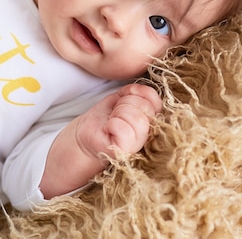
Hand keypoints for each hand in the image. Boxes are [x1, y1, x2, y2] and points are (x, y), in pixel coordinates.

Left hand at [39, 83, 161, 198]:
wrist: (86, 134)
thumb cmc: (105, 117)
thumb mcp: (122, 98)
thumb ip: (136, 92)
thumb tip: (140, 89)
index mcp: (152, 120)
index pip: (154, 100)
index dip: (135, 95)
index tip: (123, 103)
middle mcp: (150, 135)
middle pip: (145, 108)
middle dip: (125, 104)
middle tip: (115, 113)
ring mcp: (139, 145)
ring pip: (137, 117)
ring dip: (118, 113)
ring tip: (112, 120)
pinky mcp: (125, 152)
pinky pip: (124, 129)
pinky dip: (113, 124)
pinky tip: (108, 128)